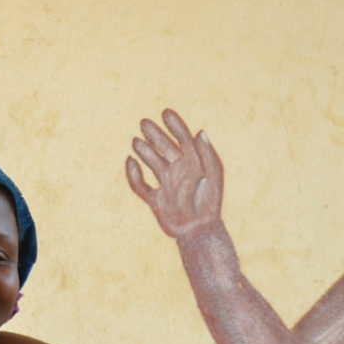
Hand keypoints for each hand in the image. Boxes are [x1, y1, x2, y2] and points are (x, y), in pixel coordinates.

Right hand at [126, 109, 224, 239]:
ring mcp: (166, 185)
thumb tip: (199, 132)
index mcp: (194, 163)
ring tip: (136, 141)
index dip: (175, 125)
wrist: (200, 230)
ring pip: (152, 163)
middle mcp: (179, 171)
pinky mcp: (155, 200)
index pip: (183, 139)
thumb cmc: (211, 202)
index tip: (165, 112)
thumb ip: (207, 153)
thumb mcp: (214, 175)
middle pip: (164, 148)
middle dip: (155, 134)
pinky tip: (130, 163)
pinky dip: (133, 175)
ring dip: (144, 152)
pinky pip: (140, 186)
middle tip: (144, 122)